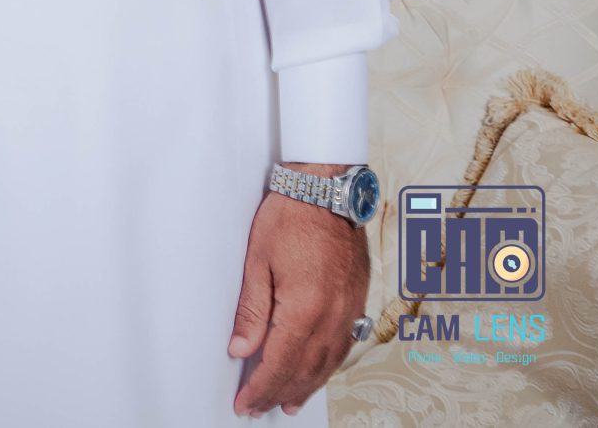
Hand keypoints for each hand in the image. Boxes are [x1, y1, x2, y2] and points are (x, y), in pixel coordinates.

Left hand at [228, 167, 370, 417]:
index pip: (280, 362)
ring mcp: (348, 310)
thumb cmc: (290, 219)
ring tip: (290, 402)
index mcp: (305, 308)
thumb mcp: (257, 261)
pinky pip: (342, 345)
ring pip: (327, 362)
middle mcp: (332, 316)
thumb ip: (252, 311)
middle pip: (305, 368)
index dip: (261, 387)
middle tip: (261, 408)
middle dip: (280, 392)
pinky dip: (327, 365)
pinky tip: (318, 371)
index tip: (246, 403)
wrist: (328, 191)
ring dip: (307, 385)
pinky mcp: (355, 301)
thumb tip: (241, 349)